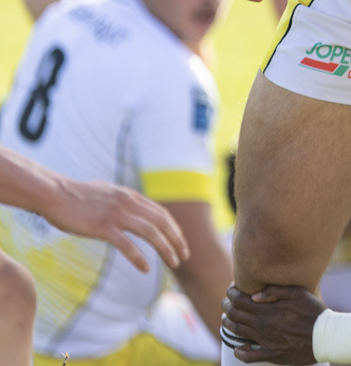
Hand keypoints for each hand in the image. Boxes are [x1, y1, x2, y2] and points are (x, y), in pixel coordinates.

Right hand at [41, 178, 188, 272]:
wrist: (54, 194)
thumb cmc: (76, 196)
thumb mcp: (108, 193)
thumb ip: (123, 201)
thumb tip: (133, 209)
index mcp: (131, 196)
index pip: (161, 213)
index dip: (174, 228)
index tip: (180, 241)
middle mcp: (129, 203)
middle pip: (162, 222)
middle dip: (177, 239)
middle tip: (185, 255)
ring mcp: (117, 215)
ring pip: (151, 233)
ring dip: (166, 249)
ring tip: (174, 263)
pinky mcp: (102, 227)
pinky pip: (127, 245)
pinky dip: (139, 257)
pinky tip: (146, 269)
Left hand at [223, 285, 325, 364]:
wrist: (325, 336)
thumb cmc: (314, 312)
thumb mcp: (298, 293)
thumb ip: (276, 291)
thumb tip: (255, 295)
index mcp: (268, 309)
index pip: (240, 300)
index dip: (231, 293)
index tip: (232, 289)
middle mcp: (263, 325)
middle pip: (234, 315)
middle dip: (227, 306)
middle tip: (227, 301)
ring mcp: (265, 341)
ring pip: (237, 332)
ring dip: (228, 324)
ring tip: (227, 318)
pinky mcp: (271, 354)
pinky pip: (248, 357)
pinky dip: (239, 352)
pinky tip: (239, 347)